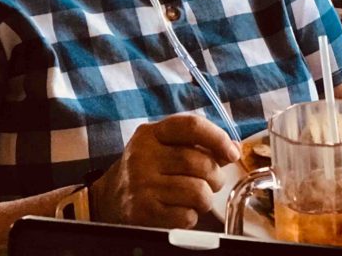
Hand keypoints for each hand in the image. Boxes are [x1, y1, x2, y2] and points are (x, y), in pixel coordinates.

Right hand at [90, 114, 240, 227]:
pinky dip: (191, 216)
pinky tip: (180, 210)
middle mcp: (143, 156)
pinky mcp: (142, 212)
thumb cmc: (147, 169)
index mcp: (151, 133)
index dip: (218, 138)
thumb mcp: (166, 146)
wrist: (108, 199)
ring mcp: (141, 185)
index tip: (232, 153)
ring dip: (205, 198)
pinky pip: (186, 216)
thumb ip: (198, 144)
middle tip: (212, 181)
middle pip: (199, 162)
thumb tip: (233, 148)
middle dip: (215, 175)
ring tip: (197, 197)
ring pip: (197, 192)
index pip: (192, 126)